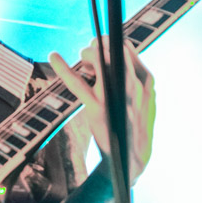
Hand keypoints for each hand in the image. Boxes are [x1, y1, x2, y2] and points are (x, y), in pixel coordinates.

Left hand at [48, 37, 155, 182]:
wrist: (131, 159)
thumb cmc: (136, 128)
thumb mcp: (148, 102)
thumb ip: (138, 82)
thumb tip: (124, 62)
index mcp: (146, 82)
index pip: (127, 49)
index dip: (112, 44)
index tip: (103, 45)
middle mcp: (132, 85)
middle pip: (112, 50)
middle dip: (98, 45)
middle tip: (89, 50)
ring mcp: (114, 95)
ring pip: (98, 59)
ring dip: (87, 54)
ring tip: (82, 60)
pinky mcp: (97, 108)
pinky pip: (77, 82)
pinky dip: (63, 68)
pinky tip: (52, 57)